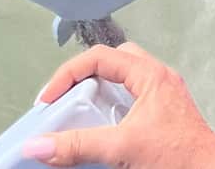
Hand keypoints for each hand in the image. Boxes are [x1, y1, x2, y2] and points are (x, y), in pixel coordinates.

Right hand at [23, 42, 214, 167]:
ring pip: (121, 82)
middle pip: (111, 63)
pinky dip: (109, 111)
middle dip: (81, 79)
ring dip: (96, 95)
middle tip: (60, 104)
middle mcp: (157, 79)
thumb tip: (37, 146)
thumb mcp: (122, 149)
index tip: (47, 101)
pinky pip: (130, 101)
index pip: (99, 57)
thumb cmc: (177, 157)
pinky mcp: (163, 116)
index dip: (67, 74)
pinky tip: (99, 132)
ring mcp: (162, 97)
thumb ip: (79, 145)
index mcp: (150, 75)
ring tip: (74, 117)